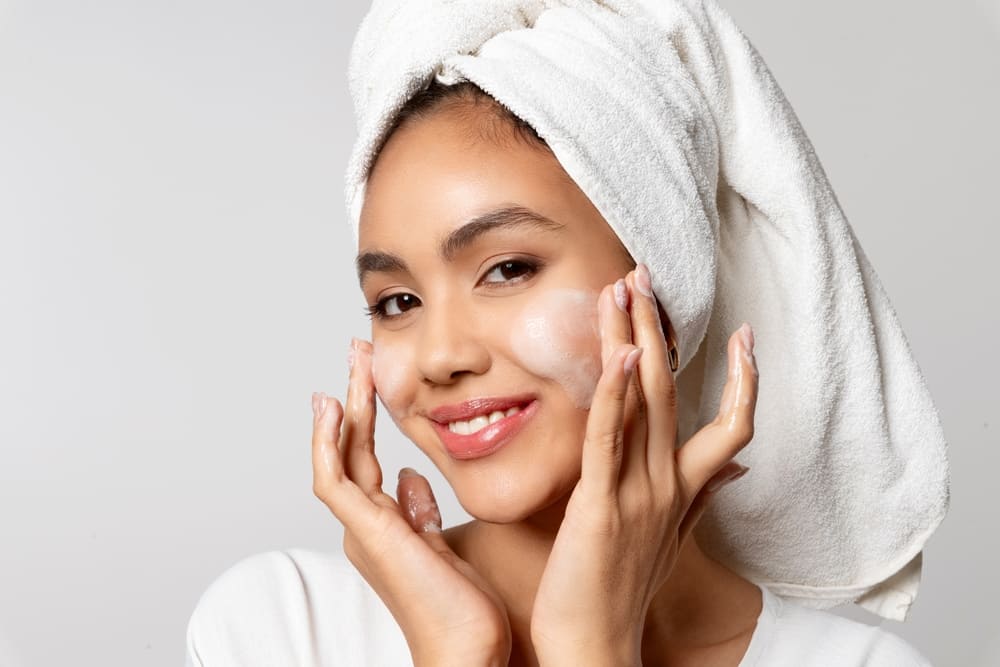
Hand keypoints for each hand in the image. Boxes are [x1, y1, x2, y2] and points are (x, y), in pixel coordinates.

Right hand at [311, 338, 510, 666]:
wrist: (466, 650)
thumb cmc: (461, 610)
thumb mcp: (441, 546)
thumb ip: (419, 512)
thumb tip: (411, 478)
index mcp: (384, 524)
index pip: (369, 457)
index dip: (368, 417)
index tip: (373, 381)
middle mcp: (366, 524)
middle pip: (352, 447)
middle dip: (354, 398)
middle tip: (357, 352)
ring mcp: (363, 528)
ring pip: (342, 456)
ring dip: (343, 408)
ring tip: (350, 364)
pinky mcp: (368, 533)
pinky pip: (336, 480)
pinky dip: (328, 444)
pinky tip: (332, 408)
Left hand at [529, 264, 758, 665]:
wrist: (596, 645)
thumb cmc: (622, 590)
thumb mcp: (673, 539)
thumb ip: (703, 496)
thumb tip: (737, 469)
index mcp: (683, 491)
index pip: (730, 426)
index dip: (742, 381)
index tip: (744, 335)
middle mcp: (668, 485)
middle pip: (672, 393)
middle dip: (659, 331)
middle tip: (644, 276)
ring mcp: (638, 494)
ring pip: (642, 403)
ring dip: (633, 342)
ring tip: (623, 289)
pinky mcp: (601, 504)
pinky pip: (610, 440)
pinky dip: (615, 397)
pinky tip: (615, 356)